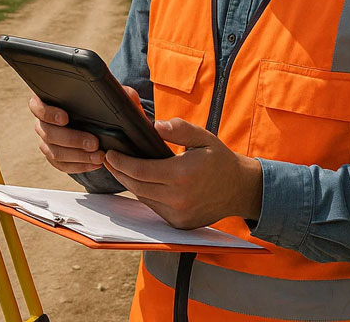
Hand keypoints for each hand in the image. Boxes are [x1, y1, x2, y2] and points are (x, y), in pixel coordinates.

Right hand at [28, 94, 104, 173]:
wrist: (94, 121)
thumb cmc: (94, 103)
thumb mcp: (98, 94)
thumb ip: (98, 91)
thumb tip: (112, 93)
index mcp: (46, 104)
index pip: (37, 108)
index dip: (49, 114)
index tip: (65, 118)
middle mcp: (42, 124)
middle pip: (49, 134)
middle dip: (73, 140)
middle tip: (94, 143)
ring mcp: (46, 142)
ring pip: (56, 153)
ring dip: (79, 156)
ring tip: (99, 156)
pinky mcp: (54, 158)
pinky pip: (63, 166)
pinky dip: (80, 166)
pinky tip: (95, 164)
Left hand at [102, 117, 262, 228]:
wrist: (240, 189)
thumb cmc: (219, 160)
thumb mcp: (203, 137)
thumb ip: (179, 129)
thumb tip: (156, 125)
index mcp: (182, 175)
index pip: (140, 170)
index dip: (121, 163)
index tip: (111, 154)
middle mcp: (178, 198)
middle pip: (137, 186)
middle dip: (120, 172)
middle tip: (109, 160)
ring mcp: (178, 214)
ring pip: (144, 198)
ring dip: (131, 184)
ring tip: (121, 169)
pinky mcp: (179, 223)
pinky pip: (154, 208)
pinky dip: (146, 195)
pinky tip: (141, 182)